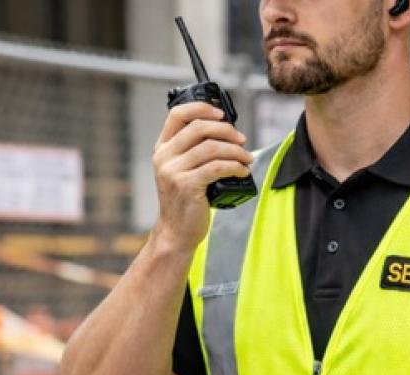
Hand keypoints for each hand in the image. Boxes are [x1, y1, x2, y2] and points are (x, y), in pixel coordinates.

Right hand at [151, 102, 253, 250]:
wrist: (176, 232)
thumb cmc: (184, 202)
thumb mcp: (180, 171)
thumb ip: (193, 152)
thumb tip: (225, 134)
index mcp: (162, 149)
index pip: (177, 114)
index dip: (201, 108)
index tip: (221, 114)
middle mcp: (165, 157)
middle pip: (199, 128)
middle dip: (227, 131)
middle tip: (241, 140)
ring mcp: (174, 172)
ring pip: (212, 148)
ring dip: (236, 151)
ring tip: (247, 158)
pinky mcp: (187, 186)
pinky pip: (217, 168)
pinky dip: (235, 167)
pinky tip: (242, 171)